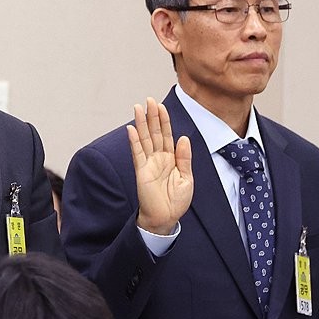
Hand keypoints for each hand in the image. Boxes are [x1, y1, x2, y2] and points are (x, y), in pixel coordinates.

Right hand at [128, 97, 192, 235]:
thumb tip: (182, 137)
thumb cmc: (176, 202)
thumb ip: (184, 158)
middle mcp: (158, 158)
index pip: (167, 135)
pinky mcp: (141, 172)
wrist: (165, 218)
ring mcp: (148, 164)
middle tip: (148, 100)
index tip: (160, 106)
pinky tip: (131, 129)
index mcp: (171, 159)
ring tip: (138, 108)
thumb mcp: (187, 178)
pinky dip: (134, 141)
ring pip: (144, 139)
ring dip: (141, 123)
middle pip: (154, 133)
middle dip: (152, 116)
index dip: (164, 120)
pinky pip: (137, 153)